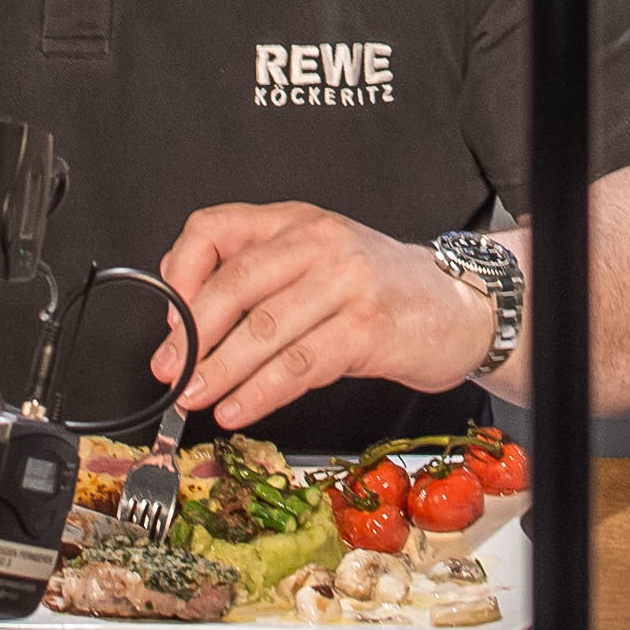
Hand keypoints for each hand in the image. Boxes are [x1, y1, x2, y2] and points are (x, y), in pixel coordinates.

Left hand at [151, 203, 495, 432]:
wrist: (460, 306)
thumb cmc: (380, 290)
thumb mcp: (316, 263)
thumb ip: (257, 275)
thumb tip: (182, 311)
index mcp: (295, 221)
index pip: (214, 228)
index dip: (180, 275)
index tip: (168, 320)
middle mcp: (319, 242)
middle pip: (234, 284)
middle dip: (191, 335)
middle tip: (169, 370)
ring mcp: (346, 283)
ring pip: (263, 329)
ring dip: (219, 371)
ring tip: (194, 397)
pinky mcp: (368, 329)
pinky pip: (299, 364)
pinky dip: (260, 392)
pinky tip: (238, 408)